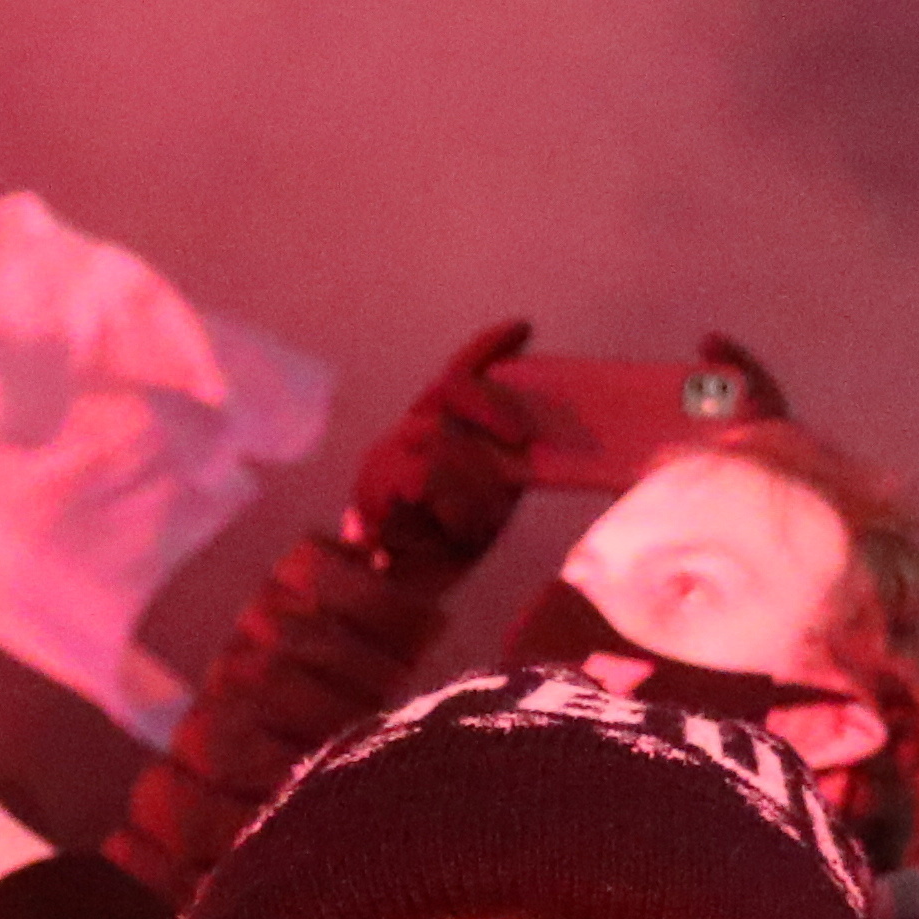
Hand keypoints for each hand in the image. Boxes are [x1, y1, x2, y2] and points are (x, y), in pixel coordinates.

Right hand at [342, 318, 547, 570]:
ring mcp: (386, 453)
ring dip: (475, 483)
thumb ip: (507, 460)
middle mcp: (410, 429)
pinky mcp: (375, 484)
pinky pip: (427, 473)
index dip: (490, 346)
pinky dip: (454, 503)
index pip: (463, 371)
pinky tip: (460, 531)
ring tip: (480, 525)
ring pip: (443, 436)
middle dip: (493, 407)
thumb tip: (543, 440)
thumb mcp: (493, 493)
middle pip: (453, 387)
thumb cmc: (452, 540)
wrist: (404, 590)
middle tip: (522, 439)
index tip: (524, 328)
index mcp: (438, 424)